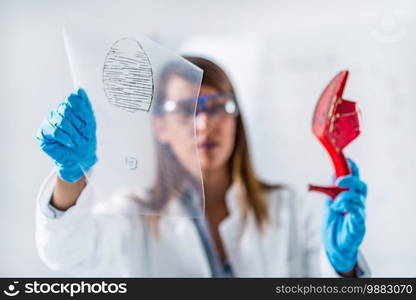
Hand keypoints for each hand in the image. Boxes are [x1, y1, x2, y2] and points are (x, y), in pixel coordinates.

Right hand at [36, 88, 96, 181]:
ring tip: (77, 141)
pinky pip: (55, 131)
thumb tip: (80, 90)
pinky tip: (70, 143)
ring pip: (61, 121)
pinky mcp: (43, 133)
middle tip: (83, 136)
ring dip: (74, 134)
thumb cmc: (85, 141)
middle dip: (79, 125)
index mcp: (69, 107)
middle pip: (67, 110)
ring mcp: (49, 121)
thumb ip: (85, 107)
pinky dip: (65, 138)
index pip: (73, 100)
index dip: (82, 112)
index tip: (88, 124)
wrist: (80, 159)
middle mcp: (58, 112)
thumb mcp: (90, 124)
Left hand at [322, 158, 366, 272]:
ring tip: (334, 204)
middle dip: (350, 181)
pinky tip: (339, 208)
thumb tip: (333, 173)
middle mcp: (358, 203)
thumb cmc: (333, 223)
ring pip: (358, 198)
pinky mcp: (359, 224)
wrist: (333, 244)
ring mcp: (360, 213)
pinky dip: (348, 207)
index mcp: (351, 196)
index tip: (347, 158)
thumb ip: (331, 189)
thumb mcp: (329, 202)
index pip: (355, 179)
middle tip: (338, 182)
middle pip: (361, 186)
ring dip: (344, 198)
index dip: (353, 168)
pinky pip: (358, 212)